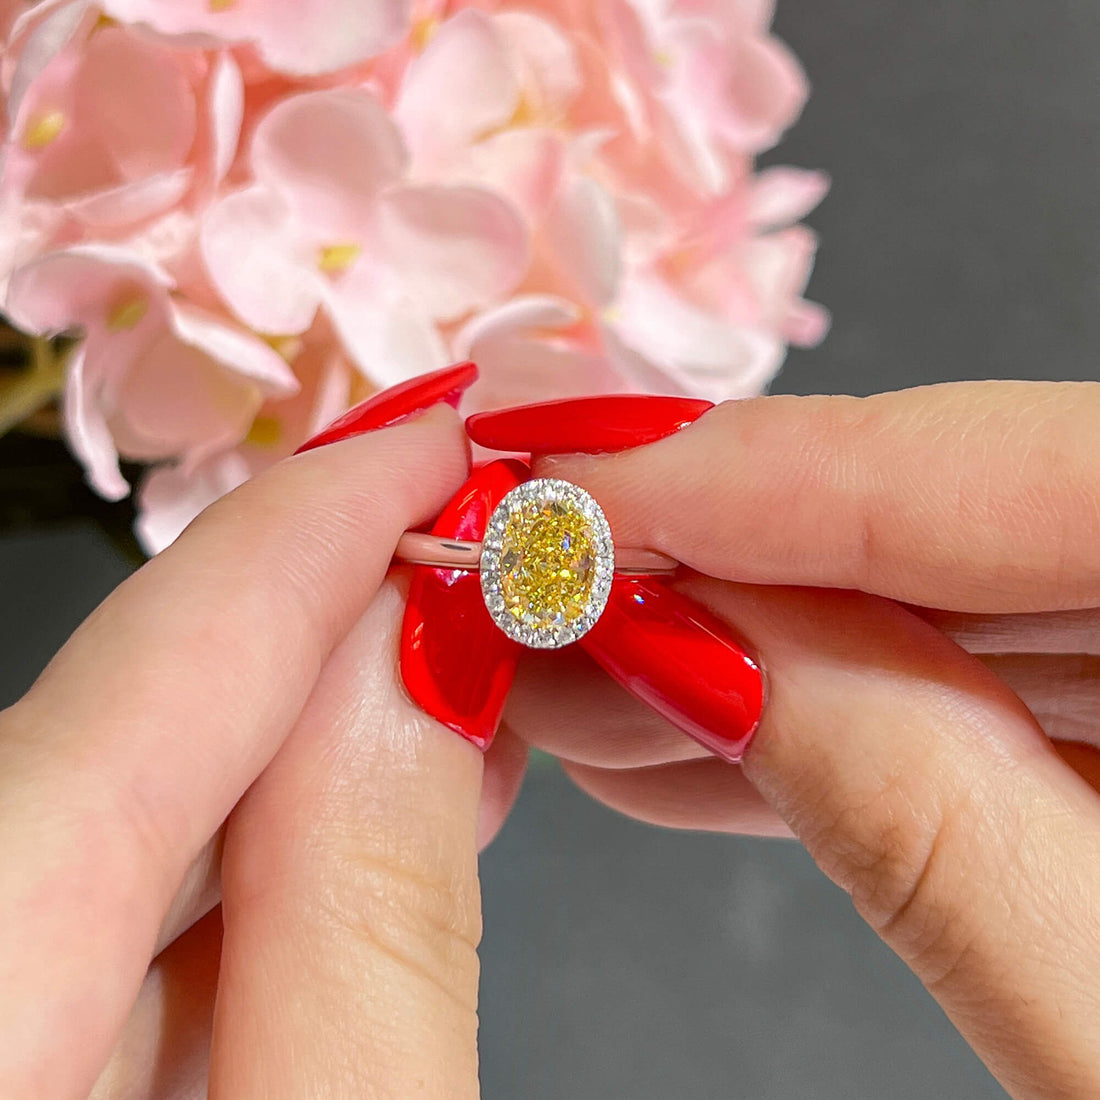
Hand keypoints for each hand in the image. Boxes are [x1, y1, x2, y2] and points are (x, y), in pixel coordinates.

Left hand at [0, 374, 518, 1097]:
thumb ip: (373, 944)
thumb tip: (419, 659)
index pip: (122, 700)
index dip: (303, 540)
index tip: (439, 446)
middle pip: (93, 749)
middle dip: (313, 639)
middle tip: (478, 574)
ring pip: (85, 834)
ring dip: (287, 752)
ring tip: (450, 696)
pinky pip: (67, 938)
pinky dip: (225, 881)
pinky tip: (345, 853)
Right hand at [480, 381, 1099, 1097]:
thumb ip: (921, 822)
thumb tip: (688, 643)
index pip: (1044, 479)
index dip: (782, 474)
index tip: (584, 495)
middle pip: (988, 514)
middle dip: (735, 548)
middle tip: (553, 575)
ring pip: (972, 593)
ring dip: (758, 635)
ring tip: (587, 667)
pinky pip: (1003, 676)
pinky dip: (845, 707)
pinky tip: (702, 734)